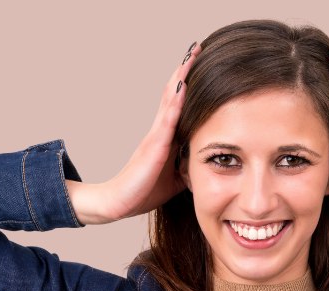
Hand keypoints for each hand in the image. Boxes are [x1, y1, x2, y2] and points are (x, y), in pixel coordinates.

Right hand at [101, 42, 201, 221]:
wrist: (119, 203)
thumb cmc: (144, 190)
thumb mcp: (176, 177)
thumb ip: (189, 165)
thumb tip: (210, 164)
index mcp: (163, 137)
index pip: (177, 104)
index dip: (187, 83)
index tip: (199, 64)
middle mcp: (158, 131)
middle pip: (173, 94)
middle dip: (184, 72)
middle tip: (196, 49)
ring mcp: (154, 137)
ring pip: (170, 101)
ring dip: (181, 79)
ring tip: (191, 57)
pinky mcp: (153, 148)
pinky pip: (167, 122)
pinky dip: (176, 103)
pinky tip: (184, 88)